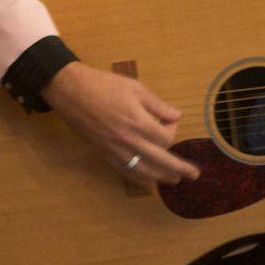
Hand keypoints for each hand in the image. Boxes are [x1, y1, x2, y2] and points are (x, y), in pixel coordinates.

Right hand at [41, 62, 199, 187]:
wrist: (70, 91)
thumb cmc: (103, 84)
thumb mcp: (134, 87)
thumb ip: (157, 104)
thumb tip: (175, 116)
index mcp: (138, 122)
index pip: (166, 137)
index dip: (172, 131)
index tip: (168, 121)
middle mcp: (130, 141)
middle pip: (162, 162)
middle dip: (180, 168)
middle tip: (194, 174)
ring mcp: (116, 150)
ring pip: (145, 172)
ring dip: (162, 177)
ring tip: (175, 180)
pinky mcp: (105, 154)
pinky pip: (126, 172)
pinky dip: (140, 178)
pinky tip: (148, 179)